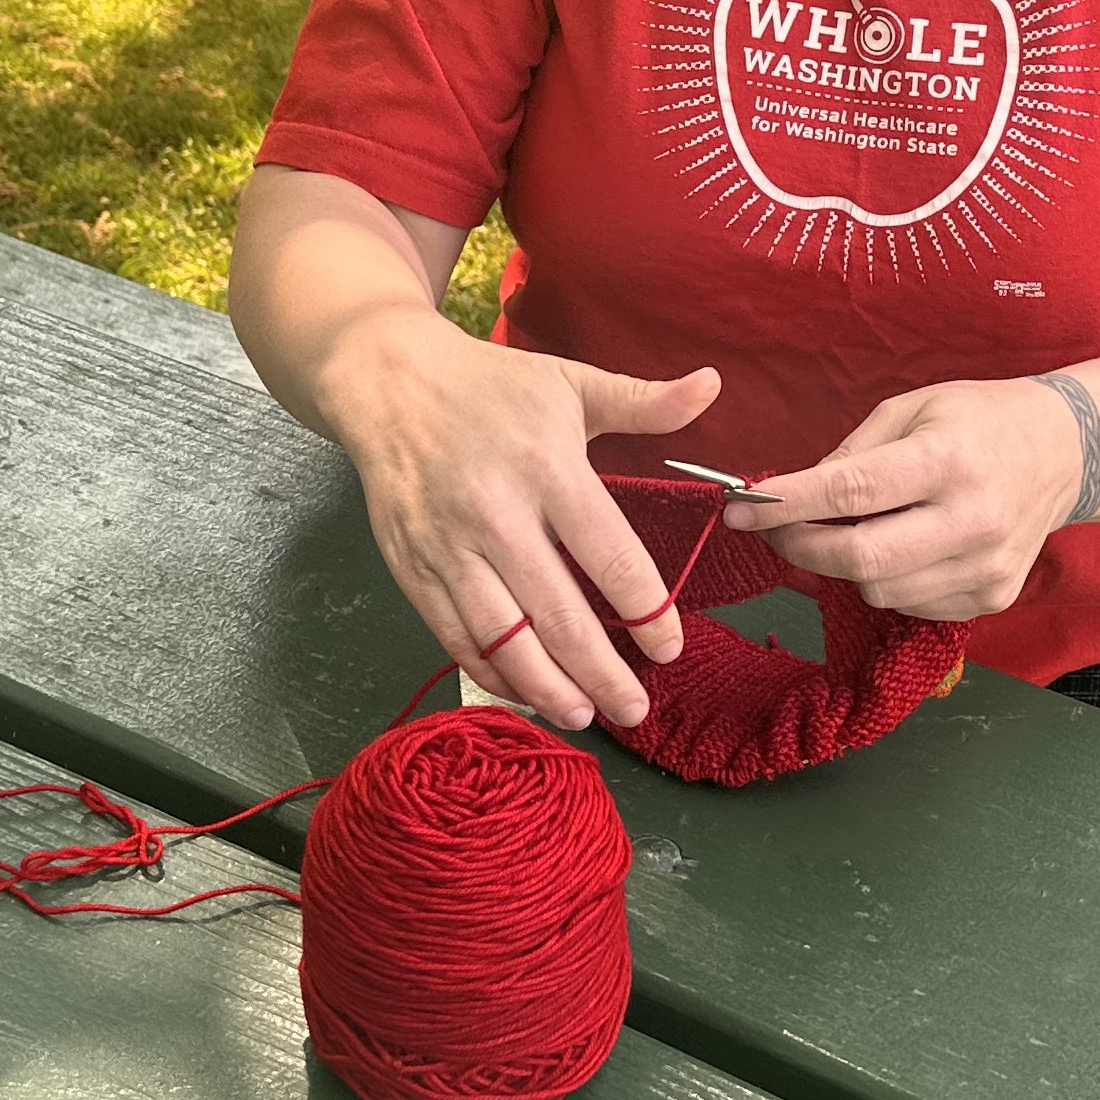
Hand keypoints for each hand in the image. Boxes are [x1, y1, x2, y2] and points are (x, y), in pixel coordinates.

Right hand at [323, 312, 711, 729]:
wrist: (388, 383)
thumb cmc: (489, 384)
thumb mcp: (570, 382)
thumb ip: (643, 401)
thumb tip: (712, 386)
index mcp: (547, 469)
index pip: (611, 556)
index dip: (648, 612)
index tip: (670, 647)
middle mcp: (496, 515)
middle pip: (559, 616)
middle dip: (603, 674)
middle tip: (636, 708)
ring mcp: (449, 548)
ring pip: (504, 640)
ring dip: (548, 688)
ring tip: (584, 716)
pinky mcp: (412, 569)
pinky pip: (457, 638)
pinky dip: (494, 674)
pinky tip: (526, 692)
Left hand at [746, 377, 1092, 625]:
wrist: (1063, 452)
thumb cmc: (979, 420)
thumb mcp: (913, 408)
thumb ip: (851, 453)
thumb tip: (790, 494)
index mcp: (949, 459)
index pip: (850, 492)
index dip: (786, 505)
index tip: (740, 509)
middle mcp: (973, 518)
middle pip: (861, 558)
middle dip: (802, 548)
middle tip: (777, 530)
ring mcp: (987, 565)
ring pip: (881, 590)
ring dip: (846, 566)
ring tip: (848, 531)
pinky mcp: (993, 595)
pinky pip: (912, 604)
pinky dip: (889, 580)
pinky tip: (901, 545)